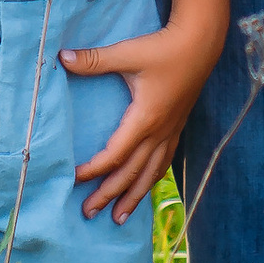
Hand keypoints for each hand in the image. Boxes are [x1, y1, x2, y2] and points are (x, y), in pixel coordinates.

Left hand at [65, 10, 227, 222]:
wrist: (201, 43)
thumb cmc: (163, 48)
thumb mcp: (128, 53)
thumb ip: (95, 60)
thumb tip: (62, 59)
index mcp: (145, 119)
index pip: (115, 155)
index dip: (93, 170)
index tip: (73, 178)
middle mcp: (159, 132)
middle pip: (131, 173)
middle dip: (109, 195)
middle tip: (87, 213)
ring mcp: (171, 131)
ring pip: (151, 174)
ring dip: (133, 197)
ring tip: (118, 218)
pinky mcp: (177, 127)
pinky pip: (164, 162)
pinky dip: (151, 179)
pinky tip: (146, 187)